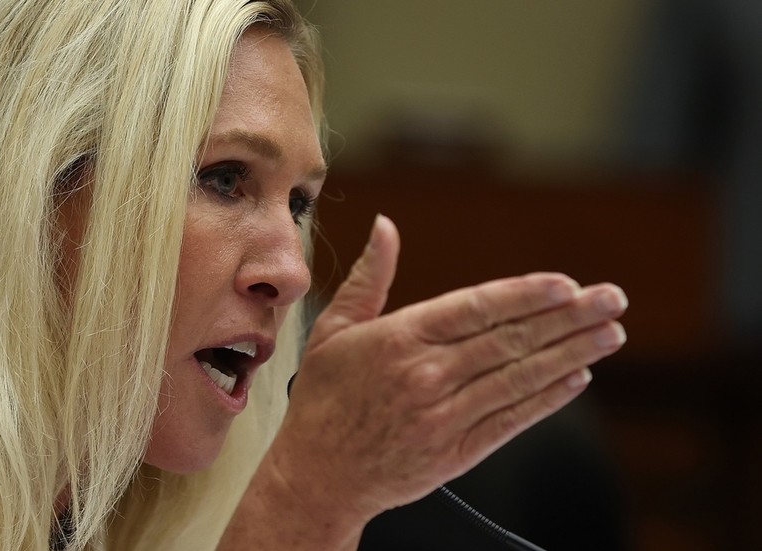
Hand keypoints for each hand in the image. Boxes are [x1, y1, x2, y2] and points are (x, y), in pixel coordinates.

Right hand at [269, 215, 626, 521]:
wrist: (316, 475)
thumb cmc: (324, 399)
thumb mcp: (334, 329)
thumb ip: (369, 277)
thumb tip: (386, 227)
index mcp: (398, 339)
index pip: (476, 308)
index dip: (526, 295)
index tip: (567, 285)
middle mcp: (426, 376)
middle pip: (511, 341)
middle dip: (569, 318)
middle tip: (611, 300)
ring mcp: (444, 417)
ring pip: (520, 379)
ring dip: (572, 354)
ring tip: (610, 333)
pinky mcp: (455, 453)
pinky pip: (511, 422)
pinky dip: (547, 400)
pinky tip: (576, 379)